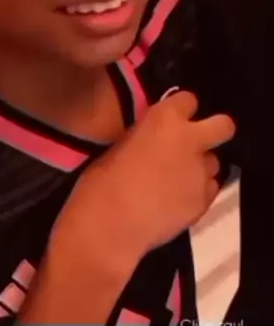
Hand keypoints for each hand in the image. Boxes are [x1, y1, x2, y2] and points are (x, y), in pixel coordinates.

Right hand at [51, 92, 234, 280]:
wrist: (110, 226)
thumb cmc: (102, 181)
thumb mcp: (121, 144)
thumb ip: (146, 135)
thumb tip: (155, 137)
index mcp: (164, 119)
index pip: (188, 99)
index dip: (181, 109)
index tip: (171, 118)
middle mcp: (191, 141)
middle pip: (223, 125)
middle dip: (212, 130)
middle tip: (192, 142)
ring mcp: (200, 173)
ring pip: (214, 162)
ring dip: (200, 165)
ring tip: (178, 178)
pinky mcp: (204, 202)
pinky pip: (209, 188)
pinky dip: (197, 190)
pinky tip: (177, 199)